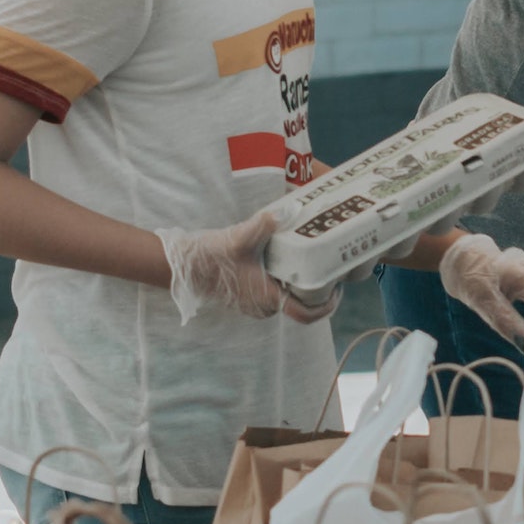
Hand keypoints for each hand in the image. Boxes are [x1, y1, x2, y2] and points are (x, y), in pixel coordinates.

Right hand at [156, 211, 336, 326]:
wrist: (185, 266)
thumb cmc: (212, 257)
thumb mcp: (241, 238)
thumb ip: (266, 224)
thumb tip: (289, 209)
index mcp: (268, 298)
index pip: (307, 314)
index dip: (328, 305)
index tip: (337, 288)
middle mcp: (265, 307)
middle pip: (302, 305)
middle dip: (317, 288)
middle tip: (329, 266)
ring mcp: (256, 305)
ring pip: (288, 298)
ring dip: (300, 284)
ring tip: (312, 261)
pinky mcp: (249, 298)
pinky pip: (275, 294)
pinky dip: (285, 282)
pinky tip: (289, 261)